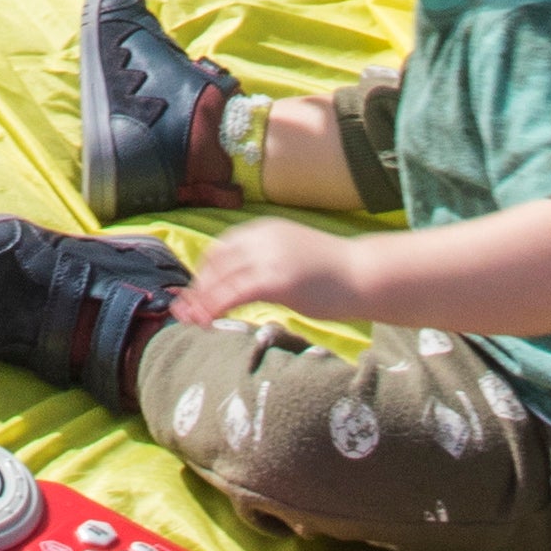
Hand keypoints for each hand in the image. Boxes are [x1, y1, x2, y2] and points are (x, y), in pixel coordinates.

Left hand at [173, 218, 363, 326]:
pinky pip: (235, 293)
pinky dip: (216, 306)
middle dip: (197, 288)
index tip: (196, 293)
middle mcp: (262, 238)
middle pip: (216, 263)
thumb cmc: (335, 272)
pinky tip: (209, 319)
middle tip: (185, 311)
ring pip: (222, 279)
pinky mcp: (277, 280)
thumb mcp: (292, 256)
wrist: (365, 274)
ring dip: (202, 301)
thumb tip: (245, 282)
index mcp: (264, 230)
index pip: (221, 248)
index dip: (204, 272)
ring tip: (192, 321)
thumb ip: (267, 262)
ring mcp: (269, 258)